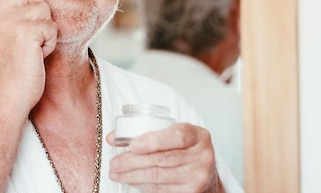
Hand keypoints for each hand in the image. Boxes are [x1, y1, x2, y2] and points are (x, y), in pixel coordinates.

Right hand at [0, 0, 57, 117]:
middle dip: (38, 12)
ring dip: (45, 31)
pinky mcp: (24, 31)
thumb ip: (6, 19)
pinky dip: (49, 43)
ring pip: (43, 8)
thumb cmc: (7, 78)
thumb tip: (23, 0)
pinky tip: (36, 57)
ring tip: (31, 51)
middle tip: (29, 41)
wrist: (3, 101)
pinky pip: (50, 26)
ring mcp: (7, 22)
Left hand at [107, 123, 224, 192]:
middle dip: (133, 161)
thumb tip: (114, 137)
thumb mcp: (175, 135)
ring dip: (132, 176)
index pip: (177, 136)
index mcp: (198, 136)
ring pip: (158, 176)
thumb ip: (148, 132)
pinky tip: (132, 180)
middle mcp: (202, 156)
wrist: (206, 174)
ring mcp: (198, 177)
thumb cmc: (187, 150)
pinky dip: (142, 185)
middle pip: (162, 159)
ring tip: (116, 173)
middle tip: (115, 163)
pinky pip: (161, 189)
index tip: (132, 145)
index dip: (153, 141)